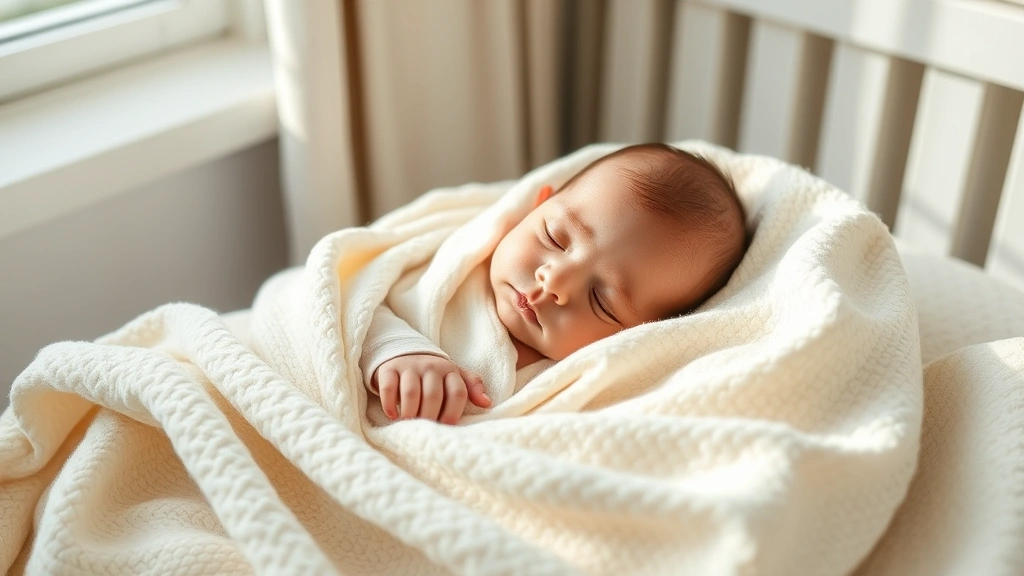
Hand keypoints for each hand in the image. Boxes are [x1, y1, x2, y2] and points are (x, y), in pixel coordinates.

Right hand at [372, 354, 490, 423]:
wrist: (405, 353)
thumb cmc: (434, 373)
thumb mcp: (454, 376)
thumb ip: (471, 388)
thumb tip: (487, 403)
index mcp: (450, 370)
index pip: (458, 392)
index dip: (454, 413)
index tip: (446, 427)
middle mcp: (431, 366)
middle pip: (433, 395)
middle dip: (430, 416)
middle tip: (425, 430)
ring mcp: (409, 366)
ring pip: (411, 392)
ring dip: (410, 412)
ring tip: (408, 424)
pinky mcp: (389, 369)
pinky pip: (389, 387)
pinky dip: (390, 403)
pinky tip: (392, 415)